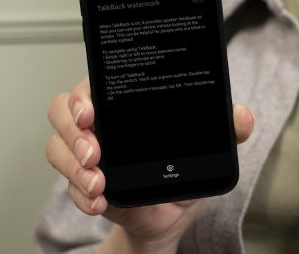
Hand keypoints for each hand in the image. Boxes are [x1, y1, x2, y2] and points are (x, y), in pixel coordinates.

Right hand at [46, 76, 254, 252]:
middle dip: (73, 131)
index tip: (92, 111)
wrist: (171, 214)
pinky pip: (68, 188)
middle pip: (62, 111)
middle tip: (94, 152)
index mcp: (121, 105)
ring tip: (98, 183)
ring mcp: (85, 156)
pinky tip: (99, 203)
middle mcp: (97, 125)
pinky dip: (80, 197)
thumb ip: (227, 129)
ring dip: (72, 166)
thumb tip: (242, 116)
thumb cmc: (181, 170)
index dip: (84, 93)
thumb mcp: (207, 148)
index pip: (93, 85)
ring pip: (56, 148)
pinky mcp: (82, 186)